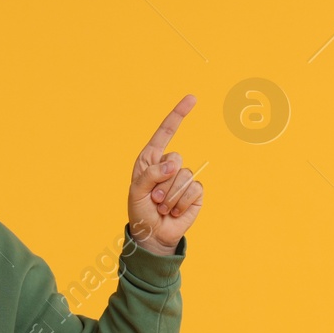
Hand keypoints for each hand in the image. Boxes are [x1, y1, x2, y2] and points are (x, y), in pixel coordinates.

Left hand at [127, 94, 202, 255]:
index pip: (166, 132)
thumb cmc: (141, 210)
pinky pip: (194, 189)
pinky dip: (182, 203)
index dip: (178, 115)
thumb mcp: (137, 191)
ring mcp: (183, 178)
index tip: (192, 98)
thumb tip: (175, 165)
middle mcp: (168, 165)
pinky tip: (174, 211)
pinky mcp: (195, 192)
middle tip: (154, 199)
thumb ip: (151, 174)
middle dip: (163, 182)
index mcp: (151, 159)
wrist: (153, 234)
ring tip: (162, 207)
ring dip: (170, 197)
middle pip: (175, 158)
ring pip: (184, 177)